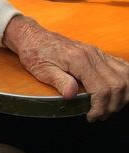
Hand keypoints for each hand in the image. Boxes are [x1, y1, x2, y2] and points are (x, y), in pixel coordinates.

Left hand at [3, 14, 128, 121]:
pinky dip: (124, 81)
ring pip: (125, 75)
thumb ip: (59, 81)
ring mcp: (97, 53)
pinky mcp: (98, 54)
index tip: (91, 116)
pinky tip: (116, 93)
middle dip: (112, 105)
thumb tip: (71, 95)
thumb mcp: (42, 70)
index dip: (100, 107)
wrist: (33, 36)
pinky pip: (121, 66)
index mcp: (79, 59)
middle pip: (118, 84)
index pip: (102, 88)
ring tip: (108, 107)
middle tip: (99, 115)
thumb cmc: (35, 52)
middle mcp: (93, 55)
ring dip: (122, 95)